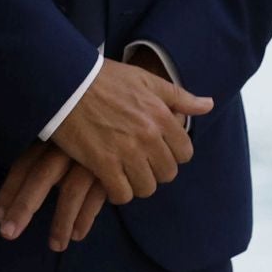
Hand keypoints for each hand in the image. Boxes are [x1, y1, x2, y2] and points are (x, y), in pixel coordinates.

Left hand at [0, 142, 106, 250]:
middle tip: (7, 234)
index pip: (24, 164)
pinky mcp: (113, 169)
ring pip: (70, 191)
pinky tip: (77, 234)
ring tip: (55, 246)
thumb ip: (47, 158)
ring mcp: (90, 156)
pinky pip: (97, 197)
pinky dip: (86, 217)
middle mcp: (67, 146)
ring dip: (60, 222)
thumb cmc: (90, 136)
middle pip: (40, 177)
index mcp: (50, 138)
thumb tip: (23, 188)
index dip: (9, 191)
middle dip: (22, 207)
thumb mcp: (64, 139)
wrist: (129, 126)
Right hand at [50, 57, 213, 204]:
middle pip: (167, 173)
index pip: (184, 153)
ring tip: (123, 172)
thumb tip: (208, 104)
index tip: (155, 150)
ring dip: (136, 183)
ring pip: (146, 187)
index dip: (171, 154)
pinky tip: (108, 179)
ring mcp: (126, 151)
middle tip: (137, 162)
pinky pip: (122, 194)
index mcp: (161, 115)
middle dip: (154, 170)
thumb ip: (179, 96)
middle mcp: (148, 136)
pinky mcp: (103, 163)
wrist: (64, 80)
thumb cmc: (103, 78)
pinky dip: (117, 191)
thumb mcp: (144, 79)